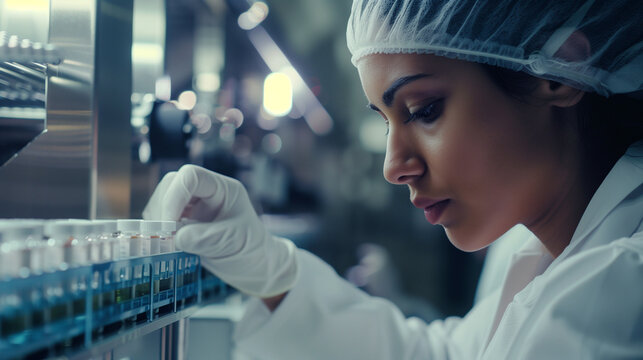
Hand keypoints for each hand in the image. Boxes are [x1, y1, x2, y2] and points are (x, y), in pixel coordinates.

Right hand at [143, 164, 297, 297]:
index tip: (171, 225)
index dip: (175, 196)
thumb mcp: (233, 242)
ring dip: (158, 220)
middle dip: (163, 208)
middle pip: (172, 184)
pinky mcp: (183, 222)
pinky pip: (161, 218)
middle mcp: (205, 193)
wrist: (255, 267)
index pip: (191, 176)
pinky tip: (168, 245)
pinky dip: (158, 230)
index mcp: (222, 189)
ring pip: (162, 200)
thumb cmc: (251, 250)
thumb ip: (206, 238)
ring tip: (169, 243)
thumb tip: (177, 237)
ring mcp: (193, 206)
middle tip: (166, 236)